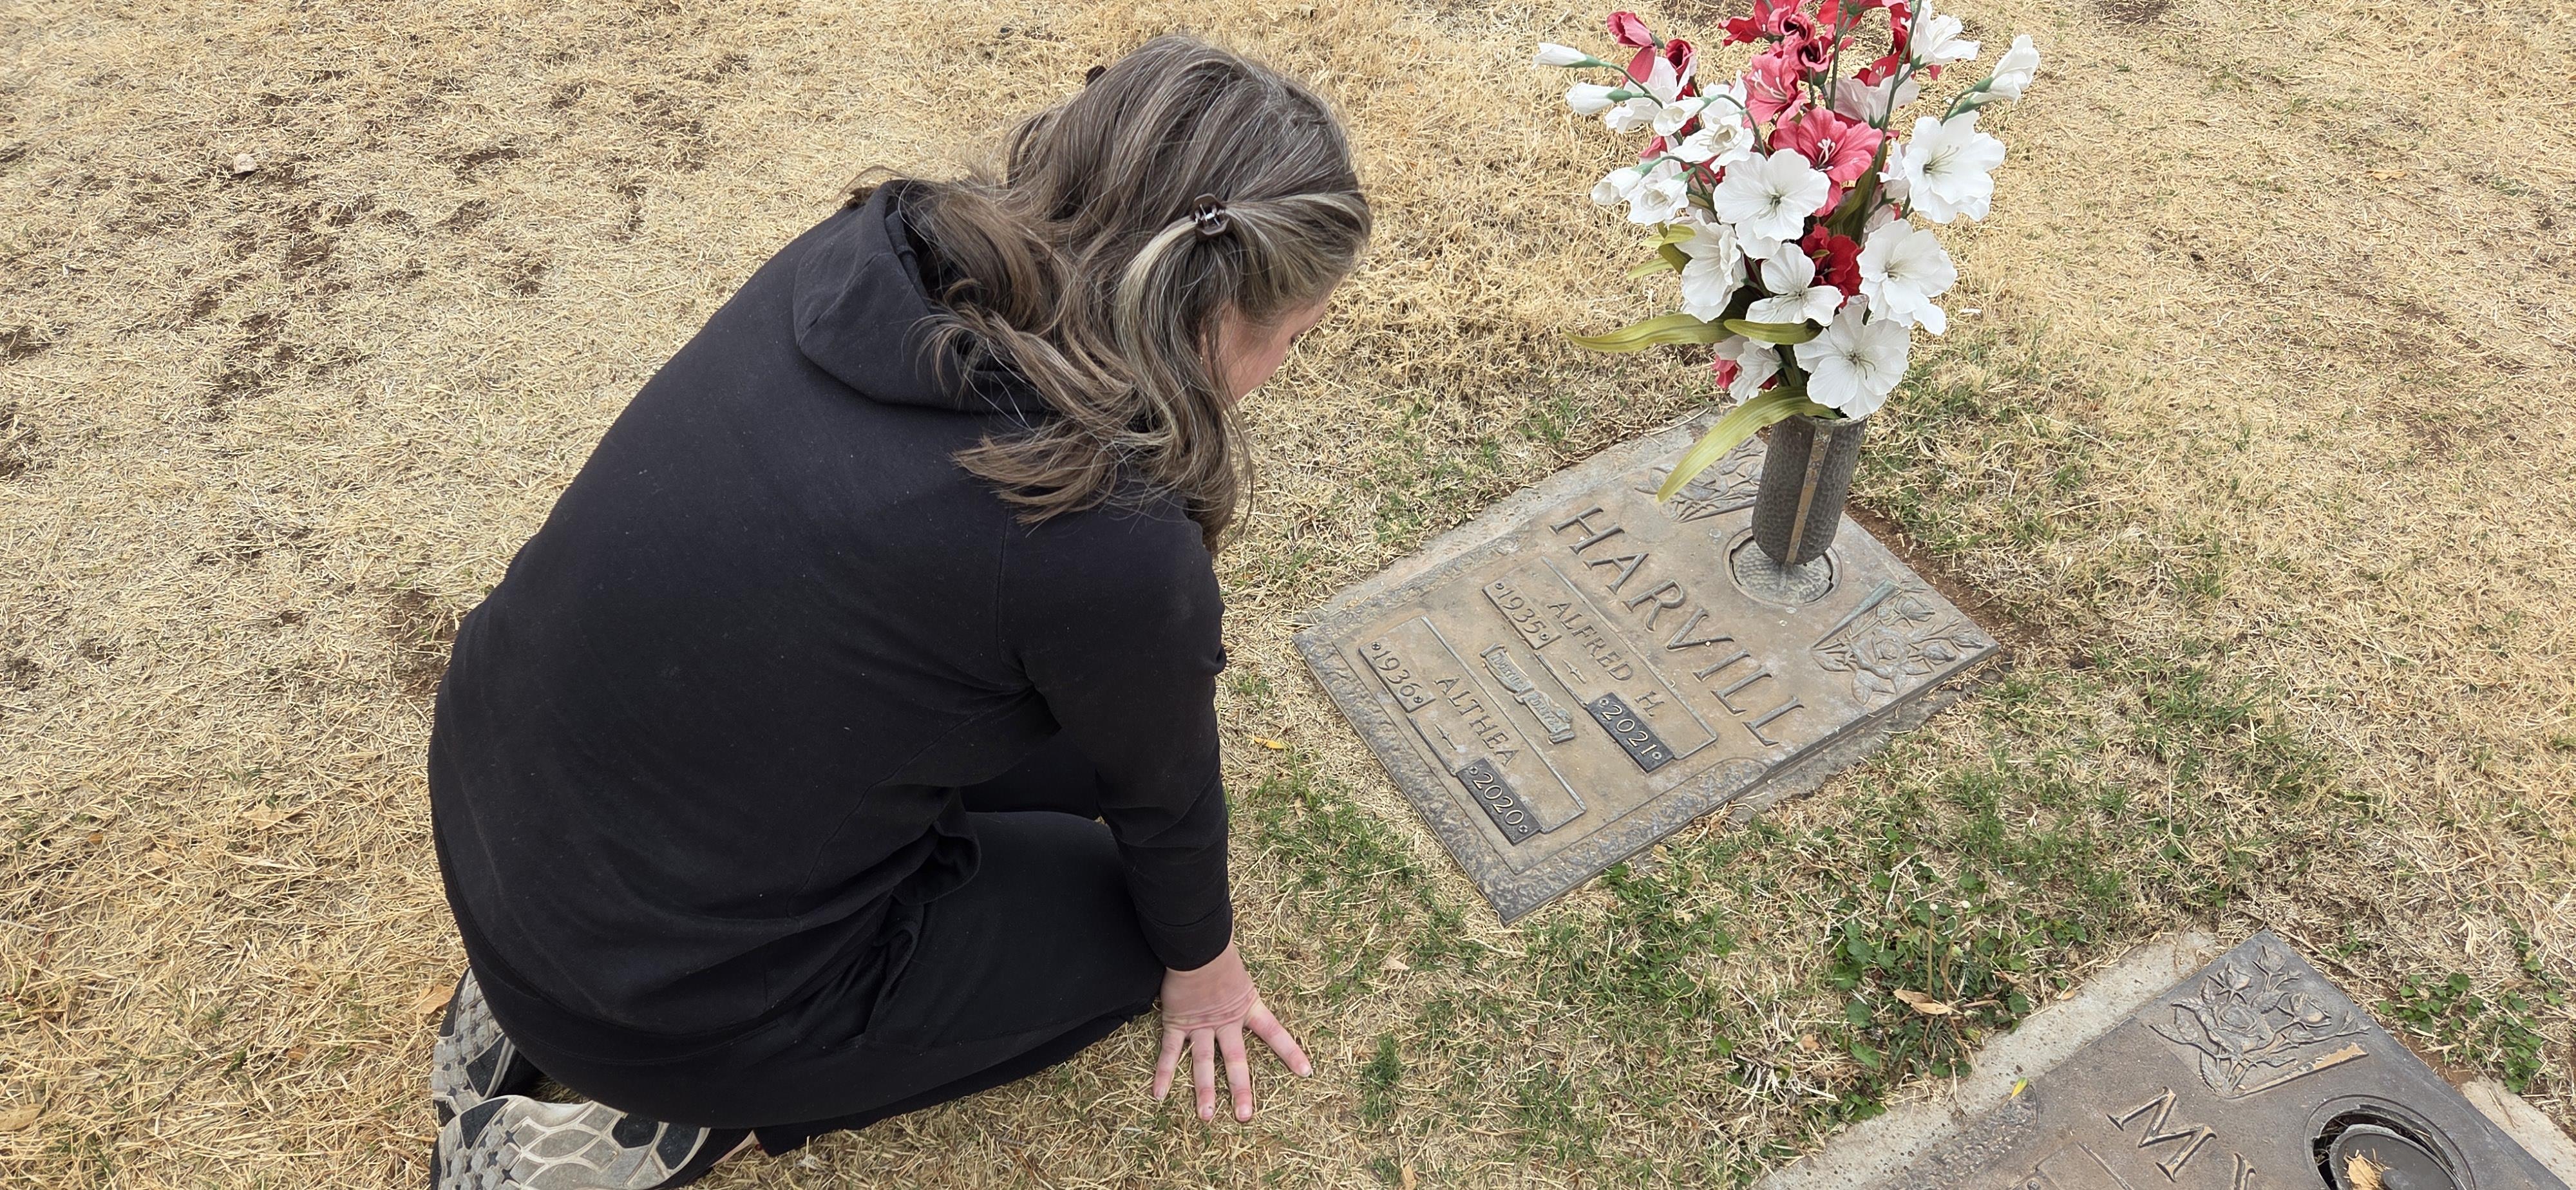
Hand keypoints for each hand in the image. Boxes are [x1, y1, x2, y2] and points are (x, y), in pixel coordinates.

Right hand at [1149, 940, 1311, 1121]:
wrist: (1194, 944)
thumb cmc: (1218, 950)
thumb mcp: (1240, 969)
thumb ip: (1243, 983)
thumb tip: (1246, 977)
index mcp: (1247, 1007)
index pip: (1274, 1032)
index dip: (1290, 1052)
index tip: (1306, 1072)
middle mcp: (1225, 1022)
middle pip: (1236, 1060)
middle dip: (1241, 1089)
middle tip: (1245, 1116)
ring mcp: (1200, 1025)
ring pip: (1203, 1063)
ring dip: (1204, 1091)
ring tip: (1206, 1116)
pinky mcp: (1177, 1023)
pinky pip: (1169, 1052)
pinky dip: (1163, 1073)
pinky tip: (1158, 1094)